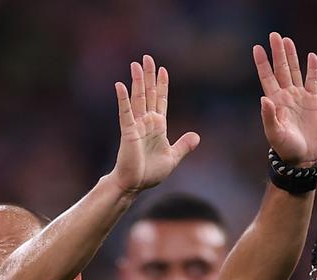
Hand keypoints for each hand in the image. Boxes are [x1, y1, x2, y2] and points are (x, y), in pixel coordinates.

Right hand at [108, 54, 200, 194]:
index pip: (161, 100)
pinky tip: (120, 85)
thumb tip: (196, 136)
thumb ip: (183, 146)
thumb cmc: (150, 173)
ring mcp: (136, 125)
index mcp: (158, 126)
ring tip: (136, 64)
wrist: (134, 185)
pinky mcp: (128, 132)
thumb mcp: (173, 157)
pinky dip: (123, 99)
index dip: (162, 85)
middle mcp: (147, 122)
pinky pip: (125, 112)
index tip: (163, 69)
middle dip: (149, 75)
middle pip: (149, 93)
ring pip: (138, 98)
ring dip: (137, 81)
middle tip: (147, 57)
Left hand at [253, 32, 316, 165]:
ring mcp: (299, 97)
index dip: (262, 63)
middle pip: (280, 69)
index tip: (256, 48)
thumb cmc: (285, 148)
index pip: (266, 77)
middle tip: (274, 35)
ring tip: (287, 40)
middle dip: (277, 52)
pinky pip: (313, 81)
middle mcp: (285, 96)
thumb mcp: (274, 133)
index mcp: (274, 101)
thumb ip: (268, 116)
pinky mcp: (314, 101)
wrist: (303, 157)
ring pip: (295, 71)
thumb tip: (264, 98)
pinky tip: (311, 56)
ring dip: (291, 56)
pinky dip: (312, 69)